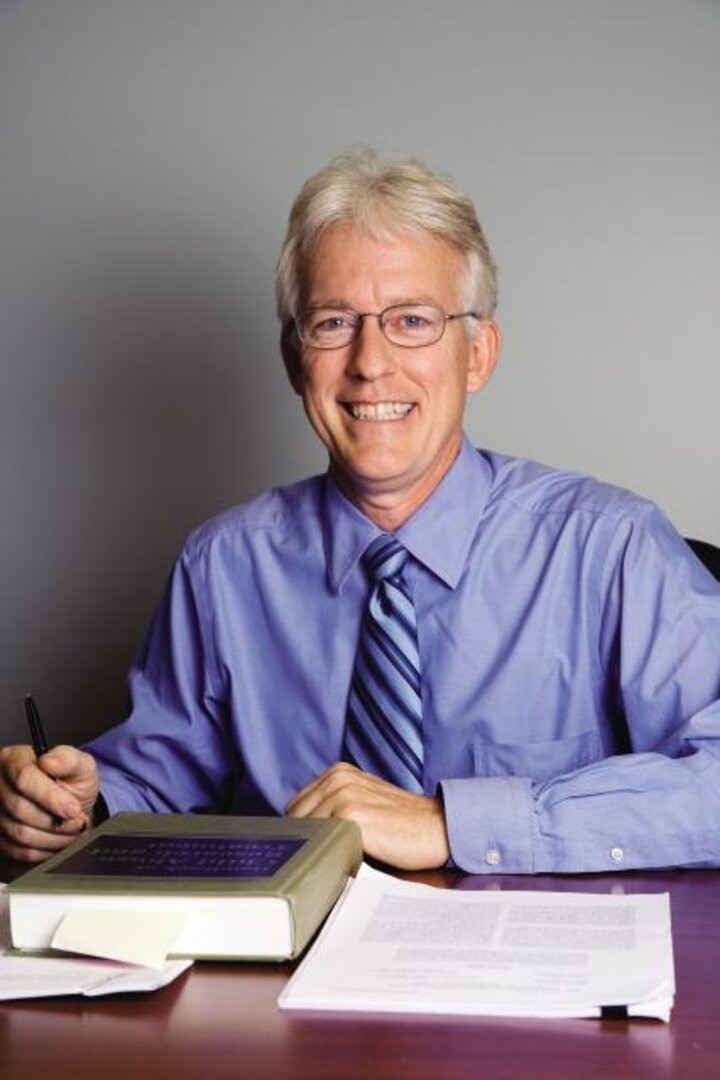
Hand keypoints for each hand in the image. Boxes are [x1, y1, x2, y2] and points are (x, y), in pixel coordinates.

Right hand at [0, 744, 99, 861]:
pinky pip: (20, 851)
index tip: (73, 809)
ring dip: (52, 836)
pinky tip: (59, 838)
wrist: (72, 807)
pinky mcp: (0, 837)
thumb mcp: (81, 766)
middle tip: (77, 820)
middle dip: (54, 820)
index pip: (23, 778)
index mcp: (14, 759)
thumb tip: (49, 761)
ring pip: (19, 833)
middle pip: (19, 808)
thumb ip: (69, 760)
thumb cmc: (73, 783)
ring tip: (71, 829)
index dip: (50, 796)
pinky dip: (45, 848)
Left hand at [286, 762, 448, 869]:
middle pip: (295, 818)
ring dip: (315, 848)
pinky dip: (325, 853)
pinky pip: (321, 839)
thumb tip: (305, 828)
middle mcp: (338, 778)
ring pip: (305, 830)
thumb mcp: (364, 801)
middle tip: (322, 858)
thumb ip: (335, 805)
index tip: (311, 846)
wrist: (436, 828)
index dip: (302, 829)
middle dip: (305, 839)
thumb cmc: (402, 823)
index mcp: (338, 772)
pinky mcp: (350, 816)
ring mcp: (343, 795)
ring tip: (334, 860)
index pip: (296, 806)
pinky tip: (340, 861)